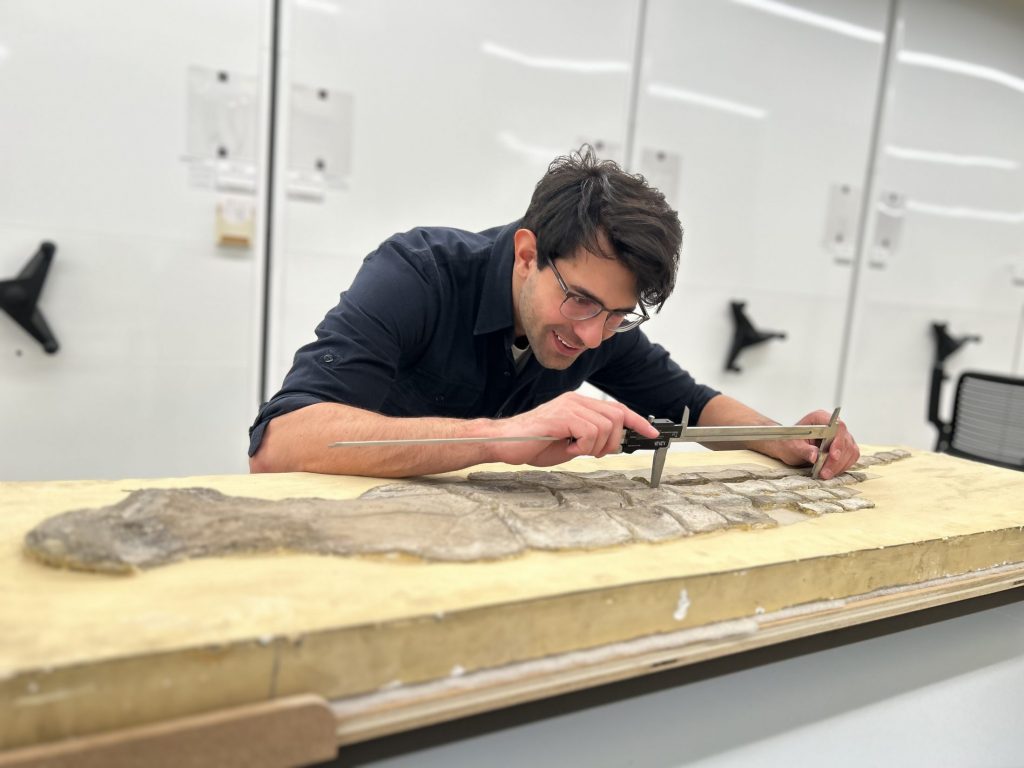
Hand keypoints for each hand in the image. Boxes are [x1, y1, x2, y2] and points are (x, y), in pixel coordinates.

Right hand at [487, 392, 660, 466]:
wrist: (504, 442)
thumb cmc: (532, 443)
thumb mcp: (570, 443)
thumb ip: (590, 439)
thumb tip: (612, 444)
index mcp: (578, 404)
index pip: (616, 409)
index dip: (637, 421)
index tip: (651, 433)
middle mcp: (576, 400)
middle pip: (616, 417)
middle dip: (611, 441)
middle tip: (591, 452)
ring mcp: (569, 406)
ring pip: (605, 426)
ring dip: (595, 446)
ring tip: (574, 450)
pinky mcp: (562, 415)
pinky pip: (590, 432)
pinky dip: (583, 446)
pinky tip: (566, 447)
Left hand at [769, 409, 858, 479]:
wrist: (789, 447)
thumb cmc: (789, 443)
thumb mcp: (792, 446)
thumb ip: (803, 450)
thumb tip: (814, 456)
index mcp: (820, 418)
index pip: (838, 427)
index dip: (838, 441)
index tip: (833, 456)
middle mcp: (833, 425)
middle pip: (845, 441)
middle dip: (836, 460)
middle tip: (825, 472)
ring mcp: (841, 436)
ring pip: (850, 451)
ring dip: (839, 466)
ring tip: (824, 474)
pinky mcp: (845, 447)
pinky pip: (851, 457)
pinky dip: (842, 466)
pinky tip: (830, 471)